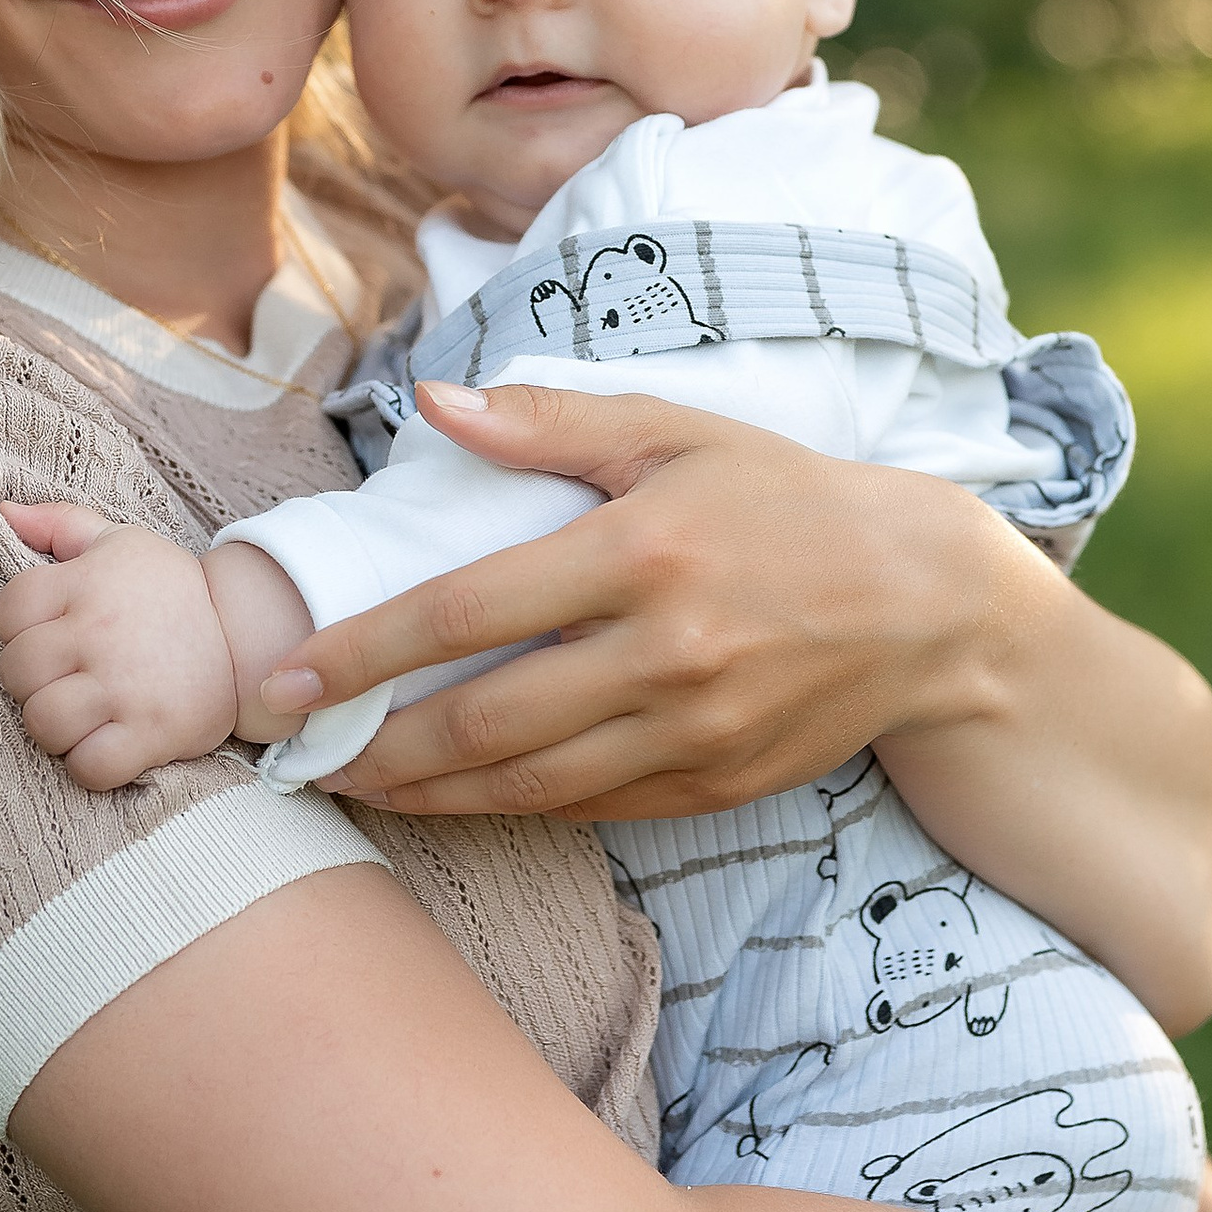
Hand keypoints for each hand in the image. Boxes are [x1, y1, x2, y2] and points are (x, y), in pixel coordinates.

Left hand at [0, 504, 238, 786]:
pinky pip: (88, 767)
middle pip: (16, 672)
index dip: (19, 629)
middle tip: (67, 678)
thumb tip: (3, 510)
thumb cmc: (169, 592)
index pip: (7, 612)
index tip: (52, 633)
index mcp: (86, 582)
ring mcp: (125, 686)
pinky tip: (106, 743)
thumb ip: (59, 523)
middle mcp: (100, 632)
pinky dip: (89, 764)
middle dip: (33, 681)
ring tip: (82, 714)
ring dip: (56, 727)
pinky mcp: (152, 733)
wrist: (247, 636)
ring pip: (43, 723)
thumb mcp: (119, 543)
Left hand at [283, 378, 1045, 819]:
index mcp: (643, 550)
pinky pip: (589, 808)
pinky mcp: (716, 785)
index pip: (467, 611)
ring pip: (528, 785)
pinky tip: (452, 796)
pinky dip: (510, 808)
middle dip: (371, 747)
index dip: (363, 652)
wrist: (929, 603)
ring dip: (424, 795)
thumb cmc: (785, 499)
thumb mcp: (676, 432)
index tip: (282, 679)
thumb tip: (430, 402)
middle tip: (287, 754)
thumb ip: (546, 420)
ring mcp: (695, 730)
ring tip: (348, 784)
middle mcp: (667, 651)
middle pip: (483, 722)